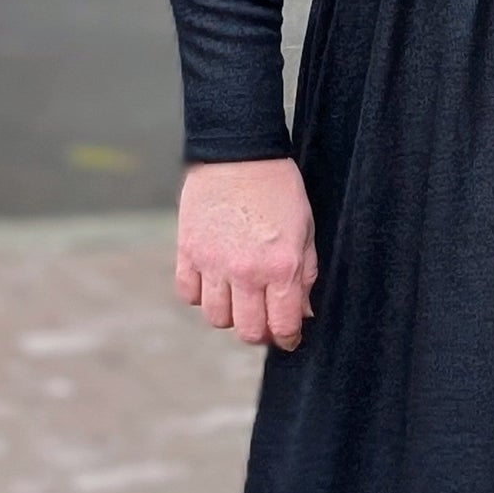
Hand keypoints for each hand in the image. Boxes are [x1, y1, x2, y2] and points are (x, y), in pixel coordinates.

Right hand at [175, 157, 317, 350]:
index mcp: (281, 267)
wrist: (238, 154)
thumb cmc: (279, 189)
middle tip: (265, 320)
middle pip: (249, 330)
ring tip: (239, 298)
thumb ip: (305, 275)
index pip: (284, 325)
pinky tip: (214, 282)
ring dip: (230, 315)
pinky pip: (189, 294)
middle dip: (261, 332)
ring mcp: (213, 264)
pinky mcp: (188, 252)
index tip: (288, 337)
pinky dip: (201, 295)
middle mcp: (246, 272)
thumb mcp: (305, 230)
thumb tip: (304, 313)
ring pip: (217, 318)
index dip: (288, 338)